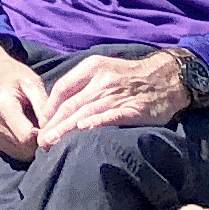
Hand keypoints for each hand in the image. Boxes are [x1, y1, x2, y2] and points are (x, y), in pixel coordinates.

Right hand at [0, 40, 59, 159]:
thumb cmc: (13, 74)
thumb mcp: (32, 82)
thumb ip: (43, 106)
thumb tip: (53, 129)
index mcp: (3, 107)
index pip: (27, 137)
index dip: (43, 136)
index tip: (51, 126)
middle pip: (24, 148)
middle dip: (39, 142)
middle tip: (46, 127)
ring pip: (20, 154)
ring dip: (32, 146)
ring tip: (36, 127)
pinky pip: (14, 152)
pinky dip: (24, 147)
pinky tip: (28, 131)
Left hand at [34, 48, 192, 142]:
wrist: (167, 77)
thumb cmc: (130, 76)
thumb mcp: (104, 68)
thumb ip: (82, 83)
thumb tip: (57, 106)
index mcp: (92, 67)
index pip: (63, 88)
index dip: (49, 108)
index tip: (41, 125)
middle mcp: (102, 79)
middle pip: (71, 104)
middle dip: (53, 124)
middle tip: (41, 141)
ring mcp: (118, 94)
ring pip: (86, 112)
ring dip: (67, 129)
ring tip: (53, 142)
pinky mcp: (133, 108)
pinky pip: (112, 116)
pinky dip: (96, 123)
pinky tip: (84, 130)